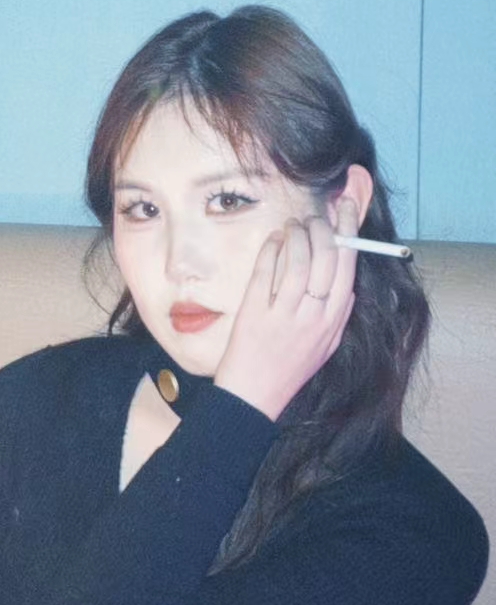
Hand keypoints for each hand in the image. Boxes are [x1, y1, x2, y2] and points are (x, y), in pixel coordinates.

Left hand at [213, 198, 359, 420]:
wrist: (253, 395)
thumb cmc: (290, 368)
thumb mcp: (326, 346)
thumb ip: (339, 315)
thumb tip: (347, 283)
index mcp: (333, 321)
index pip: (348, 267)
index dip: (349, 232)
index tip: (346, 209)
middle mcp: (312, 316)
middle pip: (326, 258)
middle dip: (323, 228)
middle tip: (315, 217)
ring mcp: (283, 314)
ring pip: (297, 259)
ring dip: (296, 234)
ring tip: (293, 225)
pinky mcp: (255, 312)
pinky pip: (266, 270)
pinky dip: (272, 248)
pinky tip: (274, 240)